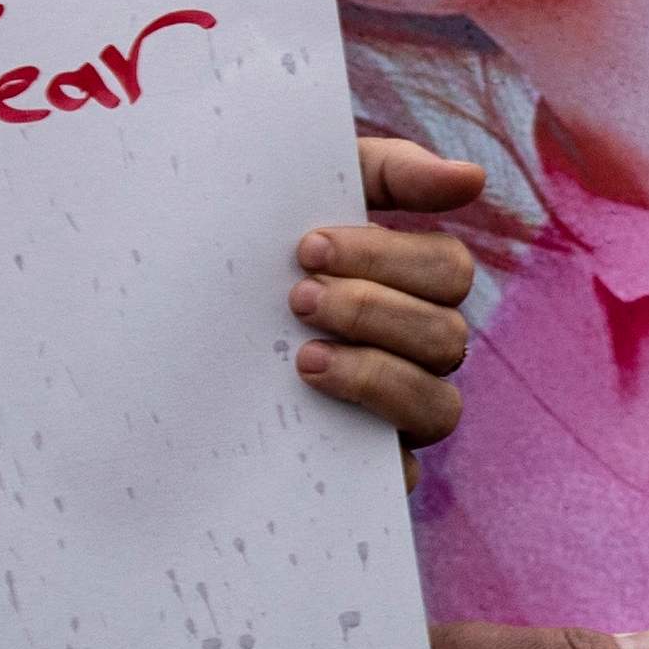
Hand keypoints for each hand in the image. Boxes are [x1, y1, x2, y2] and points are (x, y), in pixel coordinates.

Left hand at [290, 136, 485, 448]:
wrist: (175, 334)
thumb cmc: (264, 251)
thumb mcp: (317, 194)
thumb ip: (392, 173)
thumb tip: (472, 178)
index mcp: (416, 286)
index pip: (447, 269)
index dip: (387, 258)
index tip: (308, 247)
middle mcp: (421, 352)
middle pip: (448, 336)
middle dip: (371, 312)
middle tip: (298, 298)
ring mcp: (402, 415)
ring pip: (439, 407)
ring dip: (374, 375)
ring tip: (302, 359)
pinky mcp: (371, 470)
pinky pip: (404, 476)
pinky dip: (371, 452)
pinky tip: (315, 418)